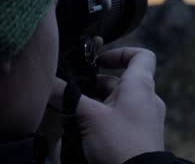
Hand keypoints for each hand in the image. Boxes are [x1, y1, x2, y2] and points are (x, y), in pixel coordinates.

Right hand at [50, 47, 165, 163]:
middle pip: (121, 80)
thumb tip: (47, 82)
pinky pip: (121, 118)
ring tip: (74, 112)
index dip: (120, 52)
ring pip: (118, 101)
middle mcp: (147, 99)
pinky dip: (104, 118)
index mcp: (140, 85)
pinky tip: (85, 128)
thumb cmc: (118, 142)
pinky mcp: (141, 136)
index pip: (141, 55)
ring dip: (97, 103)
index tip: (99, 61)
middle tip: (73, 92)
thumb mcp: (88, 116)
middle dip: (95, 84)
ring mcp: (146, 119)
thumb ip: (67, 96)